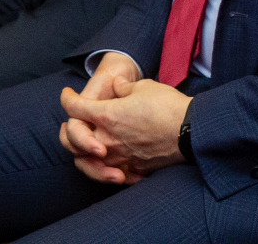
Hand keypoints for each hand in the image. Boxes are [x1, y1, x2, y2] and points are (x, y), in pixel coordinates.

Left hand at [59, 72, 188, 184]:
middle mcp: (108, 139)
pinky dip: (108, 167)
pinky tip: (112, 162)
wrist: (191, 130)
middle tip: (68, 124)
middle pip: (73, 140)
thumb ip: (124, 87)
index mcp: (107, 115)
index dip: (67, 98)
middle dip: (68, 131)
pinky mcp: (133, 168)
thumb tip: (117, 86)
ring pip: (89, 161)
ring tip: (87, 147)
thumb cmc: (167, 105)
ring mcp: (119, 156)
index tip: (66, 94)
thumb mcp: (144, 87)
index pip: (75, 107)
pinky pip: (113, 171)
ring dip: (84, 153)